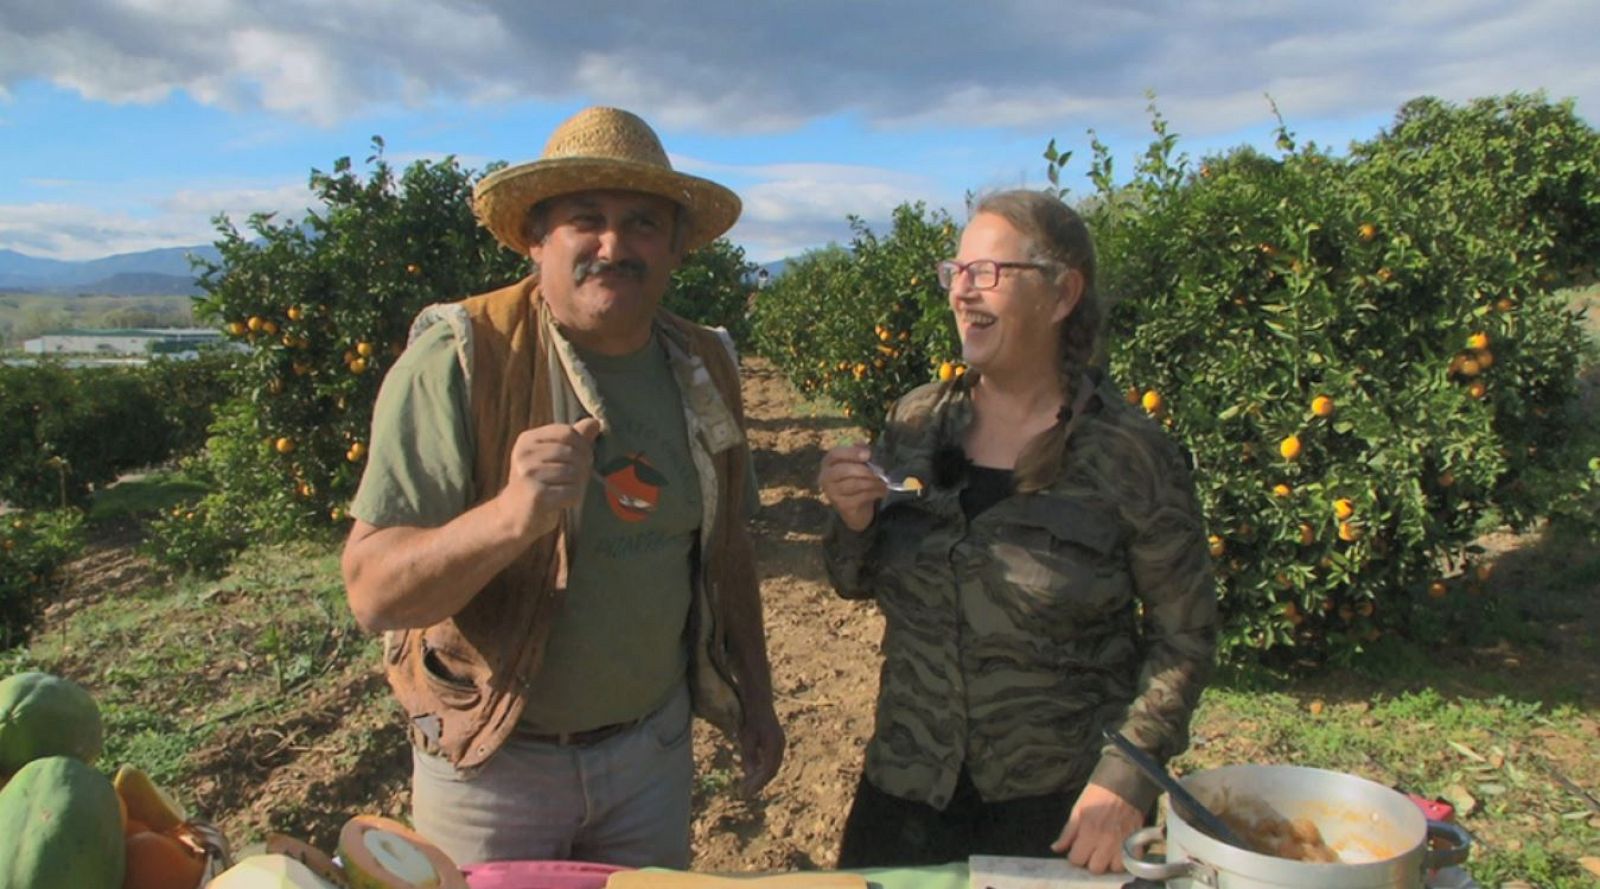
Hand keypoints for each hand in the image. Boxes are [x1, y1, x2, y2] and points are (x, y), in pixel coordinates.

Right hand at [496, 417, 602, 542]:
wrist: (513, 516)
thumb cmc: (537, 483)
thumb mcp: (550, 456)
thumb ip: (573, 439)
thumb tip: (595, 422)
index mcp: (527, 440)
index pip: (567, 432)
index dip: (583, 445)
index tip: (582, 459)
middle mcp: (525, 455)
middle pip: (572, 453)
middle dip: (582, 467)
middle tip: (576, 479)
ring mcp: (529, 475)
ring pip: (574, 473)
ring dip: (578, 484)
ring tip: (567, 490)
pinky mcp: (537, 496)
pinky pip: (572, 492)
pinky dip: (574, 498)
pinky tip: (563, 502)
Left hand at [737, 699, 785, 795]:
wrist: (759, 702)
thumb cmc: (752, 719)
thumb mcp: (747, 738)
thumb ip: (749, 756)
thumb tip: (749, 774)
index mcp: (775, 745)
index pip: (768, 770)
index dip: (757, 783)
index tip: (746, 793)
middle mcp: (780, 746)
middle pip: (771, 771)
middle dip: (758, 783)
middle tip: (744, 793)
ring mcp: (779, 745)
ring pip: (771, 768)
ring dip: (760, 778)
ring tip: (746, 787)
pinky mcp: (775, 744)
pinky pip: (769, 762)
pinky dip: (761, 770)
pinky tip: (750, 775)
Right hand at [817, 442, 887, 531]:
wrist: (856, 507)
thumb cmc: (856, 479)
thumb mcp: (858, 463)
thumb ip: (859, 451)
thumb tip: (861, 442)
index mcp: (829, 462)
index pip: (835, 454)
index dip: (852, 453)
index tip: (868, 454)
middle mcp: (826, 477)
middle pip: (844, 470)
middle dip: (865, 470)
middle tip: (881, 471)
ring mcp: (832, 493)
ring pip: (854, 484)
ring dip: (873, 482)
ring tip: (884, 482)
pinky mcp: (842, 505)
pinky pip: (861, 496)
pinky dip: (874, 493)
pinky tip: (882, 491)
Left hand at [1050, 783, 1143, 873]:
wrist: (1124, 783)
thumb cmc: (1098, 794)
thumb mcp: (1078, 809)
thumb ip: (1067, 833)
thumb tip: (1056, 848)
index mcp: (1089, 831)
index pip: (1077, 860)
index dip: (1075, 856)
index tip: (1078, 849)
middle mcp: (1106, 840)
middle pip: (1095, 869)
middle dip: (1091, 862)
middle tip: (1092, 851)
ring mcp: (1123, 842)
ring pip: (1114, 869)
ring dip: (1109, 863)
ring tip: (1106, 852)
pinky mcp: (1137, 841)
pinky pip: (1131, 862)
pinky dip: (1125, 861)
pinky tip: (1120, 852)